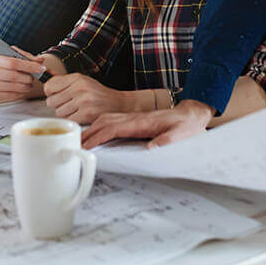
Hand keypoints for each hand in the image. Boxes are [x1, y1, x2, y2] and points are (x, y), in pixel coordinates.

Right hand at [0, 48, 47, 103]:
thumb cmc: (1, 64)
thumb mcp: (10, 55)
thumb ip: (26, 57)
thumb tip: (40, 61)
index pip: (11, 62)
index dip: (28, 66)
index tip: (40, 68)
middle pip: (11, 75)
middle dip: (27, 77)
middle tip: (33, 78)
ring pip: (11, 86)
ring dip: (24, 86)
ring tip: (29, 84)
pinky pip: (9, 96)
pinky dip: (19, 93)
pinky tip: (23, 90)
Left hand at [44, 74, 132, 123]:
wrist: (118, 103)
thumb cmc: (97, 93)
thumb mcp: (82, 81)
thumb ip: (63, 79)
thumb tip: (45, 72)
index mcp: (77, 78)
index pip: (49, 86)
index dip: (50, 92)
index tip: (56, 94)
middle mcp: (80, 88)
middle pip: (51, 101)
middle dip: (57, 104)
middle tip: (68, 103)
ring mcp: (83, 101)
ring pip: (58, 112)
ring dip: (65, 113)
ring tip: (76, 109)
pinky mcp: (87, 114)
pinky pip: (68, 119)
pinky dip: (72, 119)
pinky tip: (80, 114)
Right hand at [81, 100, 213, 148]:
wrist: (191, 114)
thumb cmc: (186, 125)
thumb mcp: (181, 135)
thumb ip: (166, 141)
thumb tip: (150, 150)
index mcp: (141, 122)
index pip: (113, 127)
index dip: (97, 137)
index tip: (85, 146)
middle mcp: (133, 118)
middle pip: (103, 122)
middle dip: (87, 133)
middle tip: (74, 146)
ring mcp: (132, 117)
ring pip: (105, 119)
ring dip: (90, 128)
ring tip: (79, 141)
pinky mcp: (133, 120)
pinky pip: (111, 120)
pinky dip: (98, 126)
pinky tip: (94, 133)